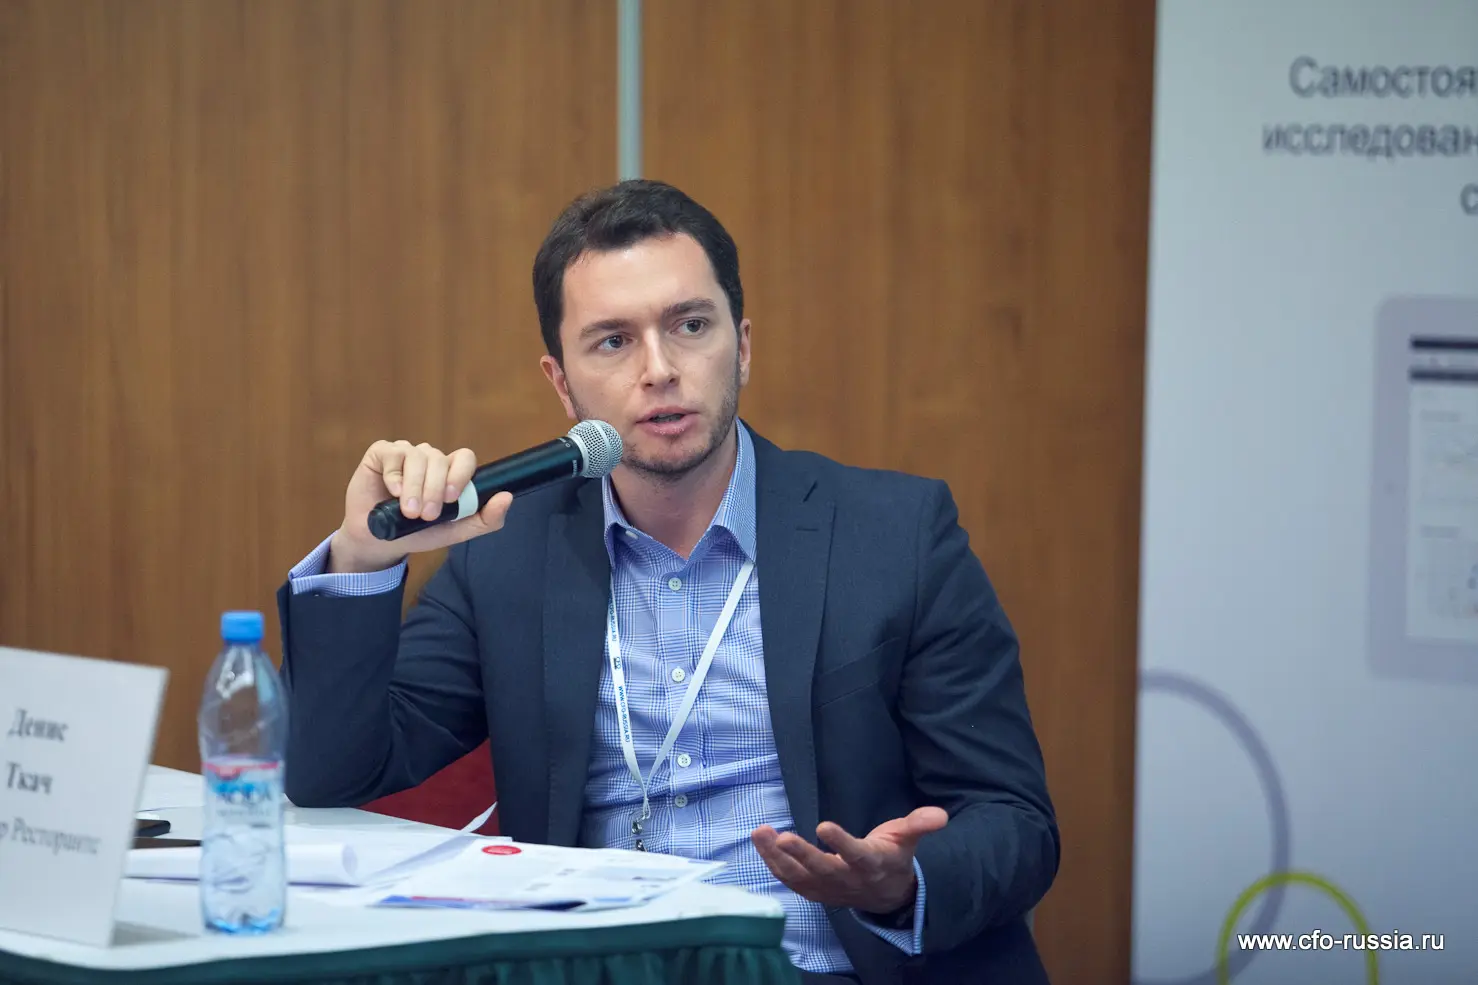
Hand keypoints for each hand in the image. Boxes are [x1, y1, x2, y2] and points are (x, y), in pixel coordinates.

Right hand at [329, 440, 512, 573]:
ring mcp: (405, 453)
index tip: (451, 499)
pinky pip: (392, 455)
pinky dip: (394, 475)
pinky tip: (393, 493)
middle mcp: (429, 459)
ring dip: (415, 487)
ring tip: (408, 511)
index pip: (464, 458)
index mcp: (449, 472)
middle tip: (426, 515)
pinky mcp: (381, 454)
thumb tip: (506, 497)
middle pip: (439, 459)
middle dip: (434, 489)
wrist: (379, 542)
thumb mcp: (454, 532)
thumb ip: (484, 519)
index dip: (460, 475)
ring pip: (417, 457)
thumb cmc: (417, 533)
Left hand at [751, 806, 947, 915]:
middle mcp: (848, 879)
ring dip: (777, 857)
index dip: (841, 842)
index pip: (856, 855)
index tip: (823, 825)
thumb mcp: (907, 839)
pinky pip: (791, 880)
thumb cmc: (893, 857)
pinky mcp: (814, 891)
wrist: (886, 895)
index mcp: (872, 864)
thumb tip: (941, 815)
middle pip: (823, 870)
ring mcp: (828, 888)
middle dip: (801, 855)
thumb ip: (919, 825)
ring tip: (760, 833)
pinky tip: (762, 844)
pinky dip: (774, 864)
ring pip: (800, 877)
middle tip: (782, 836)